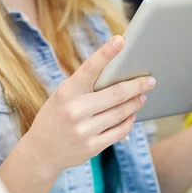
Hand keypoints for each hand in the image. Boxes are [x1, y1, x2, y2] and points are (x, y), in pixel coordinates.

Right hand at [22, 36, 155, 175]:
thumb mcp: (63, 96)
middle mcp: (75, 110)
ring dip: (135, 103)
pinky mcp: (92, 147)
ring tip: (142, 97)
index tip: (121, 40)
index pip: (90, 67)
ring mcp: (84, 130)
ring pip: (121, 112)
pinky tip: (131, 115)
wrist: (41, 152)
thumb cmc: (56, 116)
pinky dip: (128, 121)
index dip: (106, 53)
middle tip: (151, 81)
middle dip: (137, 86)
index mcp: (67, 92)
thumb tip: (119, 76)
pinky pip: (119, 131)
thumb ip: (85, 87)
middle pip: (116, 94)